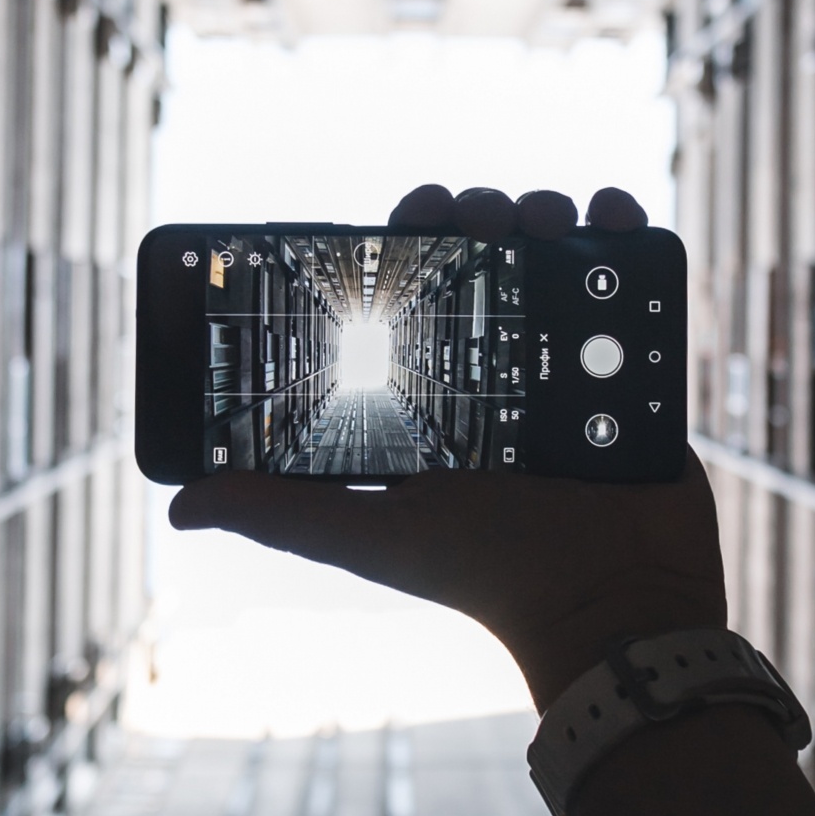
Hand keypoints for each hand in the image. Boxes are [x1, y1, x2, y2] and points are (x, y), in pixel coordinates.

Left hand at [167, 183, 724, 707]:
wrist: (609, 604)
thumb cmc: (486, 575)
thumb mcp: (369, 535)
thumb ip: (280, 510)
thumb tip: (178, 504)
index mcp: (436, 395)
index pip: (410, 290)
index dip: (405, 240)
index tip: (409, 211)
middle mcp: (501, 371)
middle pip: (482, 258)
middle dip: (477, 216)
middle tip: (478, 215)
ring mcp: (572, 365)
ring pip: (552, 256)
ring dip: (544, 214)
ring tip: (544, 218)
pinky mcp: (636, 366)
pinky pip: (632, 280)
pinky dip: (621, 231)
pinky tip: (606, 214)